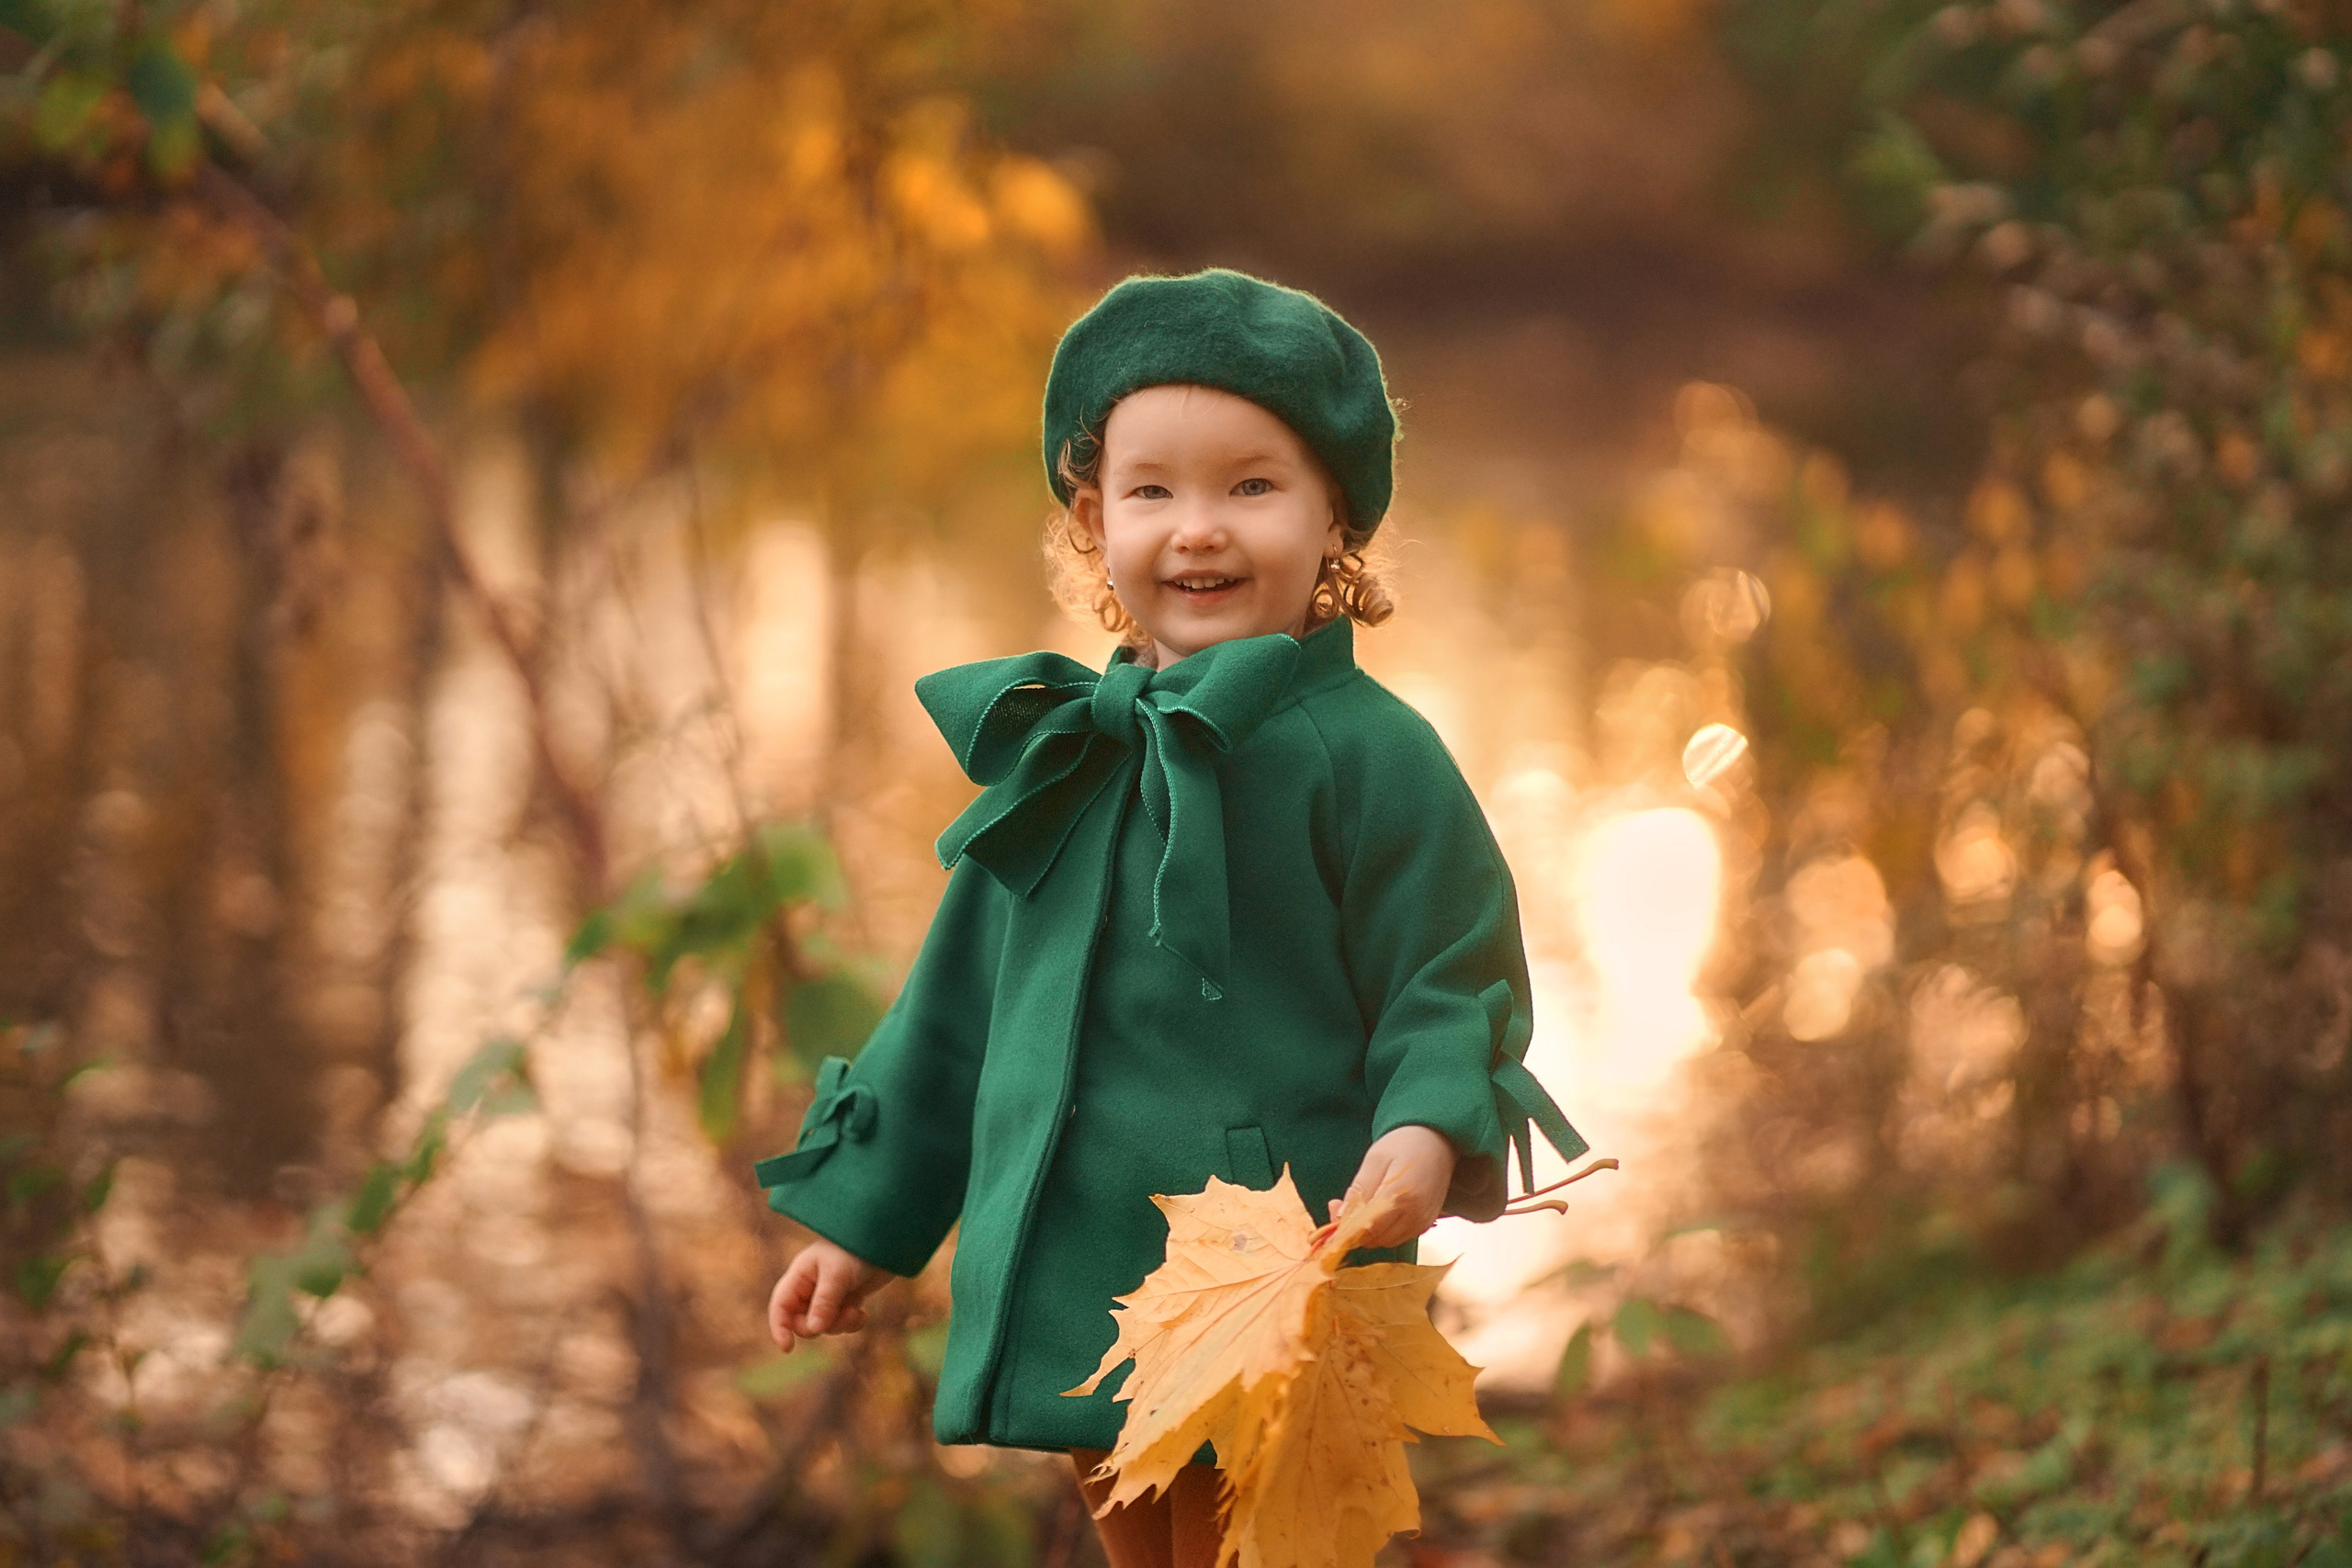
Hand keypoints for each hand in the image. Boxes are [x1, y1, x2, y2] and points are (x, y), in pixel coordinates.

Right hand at [767, 1238, 892, 1350]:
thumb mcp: (838, 1275)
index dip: (779, 1327)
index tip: (788, 1348)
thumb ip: (824, 1302)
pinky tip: (863, 1313)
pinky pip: (840, 1324)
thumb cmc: (855, 1249)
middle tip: (844, 1314)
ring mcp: (828, 1296)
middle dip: (822, 1325)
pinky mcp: (846, 1301)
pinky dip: (851, 1323)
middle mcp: (810, 1287)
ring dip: (840, 1324)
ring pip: (823, 1326)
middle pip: (802, 1322)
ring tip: (857, 1312)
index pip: (780, 1305)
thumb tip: (813, 1330)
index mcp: (800, 1275)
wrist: (886, 1240)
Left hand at [1328, 1124, 1456, 1249]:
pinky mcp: (1427, 1223)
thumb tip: (1339, 1218)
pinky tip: (1380, 1211)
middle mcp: (1415, 1215)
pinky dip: (1385, 1230)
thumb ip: (1358, 1191)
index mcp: (1400, 1196)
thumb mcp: (1375, 1160)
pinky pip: (1400, 1237)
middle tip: (1344, 1206)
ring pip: (1386, 1242)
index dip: (1345, 1228)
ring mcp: (1424, 1221)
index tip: (1332, 1217)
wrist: (1438, 1139)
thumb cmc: (1404, 1144)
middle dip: (1355, 1229)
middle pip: (1375, 1239)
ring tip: (1363, 1206)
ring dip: (1370, 1232)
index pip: (1366, 1228)